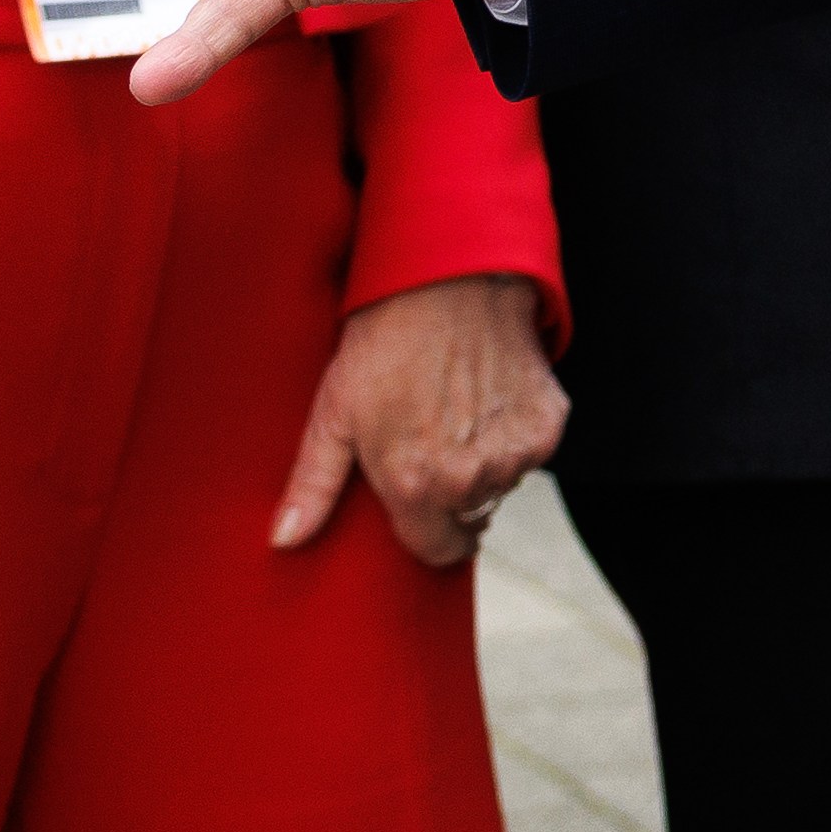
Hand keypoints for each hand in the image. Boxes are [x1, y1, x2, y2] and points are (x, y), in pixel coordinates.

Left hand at [280, 271, 565, 564]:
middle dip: (452, 494)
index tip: (415, 502)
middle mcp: (471, 479)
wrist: (452, 279)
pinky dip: (513, 435)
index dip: (424, 530)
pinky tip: (488, 397)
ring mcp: (516, 452)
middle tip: (430, 441)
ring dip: (484, 464)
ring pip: (502, 484)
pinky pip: (531, 453)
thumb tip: (283, 541)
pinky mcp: (548, 424)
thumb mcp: (333, 411)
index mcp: (414, 485)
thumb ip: (313, 486)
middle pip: (470, 518)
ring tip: (457, 412)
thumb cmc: (383, 342)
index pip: (437, 552)